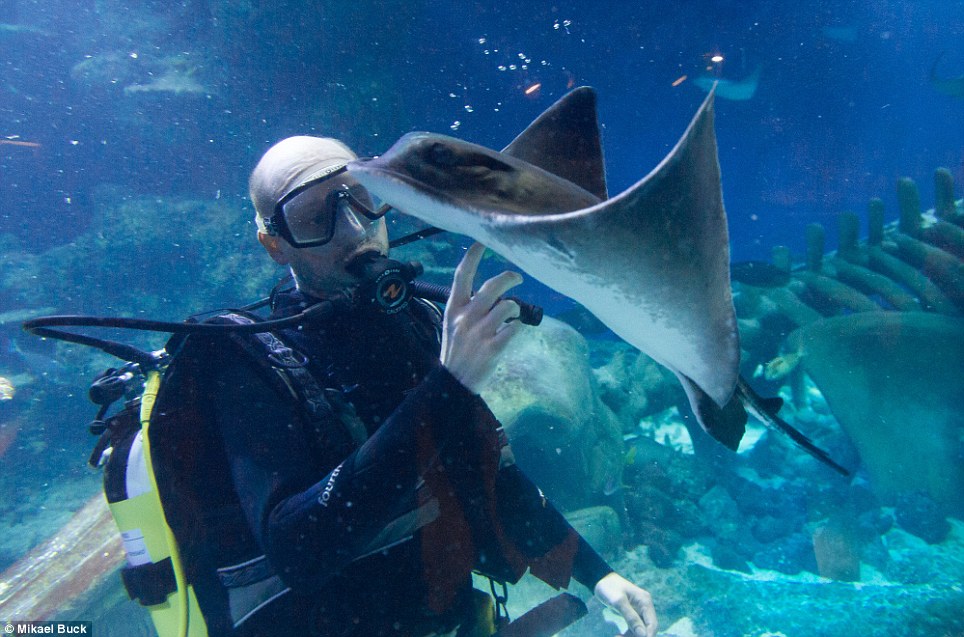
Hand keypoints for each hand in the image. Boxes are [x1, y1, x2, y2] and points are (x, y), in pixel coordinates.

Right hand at [440, 243, 523, 392]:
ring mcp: (479, 332)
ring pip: (508, 306)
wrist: (454, 383)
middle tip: (518, 277)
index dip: (472, 256)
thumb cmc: (455, 350)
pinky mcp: (493, 348)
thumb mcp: (452, 323)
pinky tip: (510, 332)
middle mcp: (465, 317)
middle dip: (510, 277)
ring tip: (511, 315)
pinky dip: (516, 328)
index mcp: (453, 308)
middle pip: (493, 286)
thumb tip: (492, 290)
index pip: (462, 275)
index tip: (482, 242)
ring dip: (514, 307)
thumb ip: (468, 306)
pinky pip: (514, 328)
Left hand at [594, 572, 657, 636]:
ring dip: (631, 636)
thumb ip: (631, 617)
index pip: (652, 624)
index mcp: (645, 602)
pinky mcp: (633, 614)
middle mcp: (645, 607)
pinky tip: (619, 636)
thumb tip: (643, 635)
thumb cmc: (609, 588)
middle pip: (647, 628)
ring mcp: (639, 610)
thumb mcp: (618, 602)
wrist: (601, 580)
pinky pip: (634, 627)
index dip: (647, 636)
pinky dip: (628, 633)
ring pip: (640, 630)